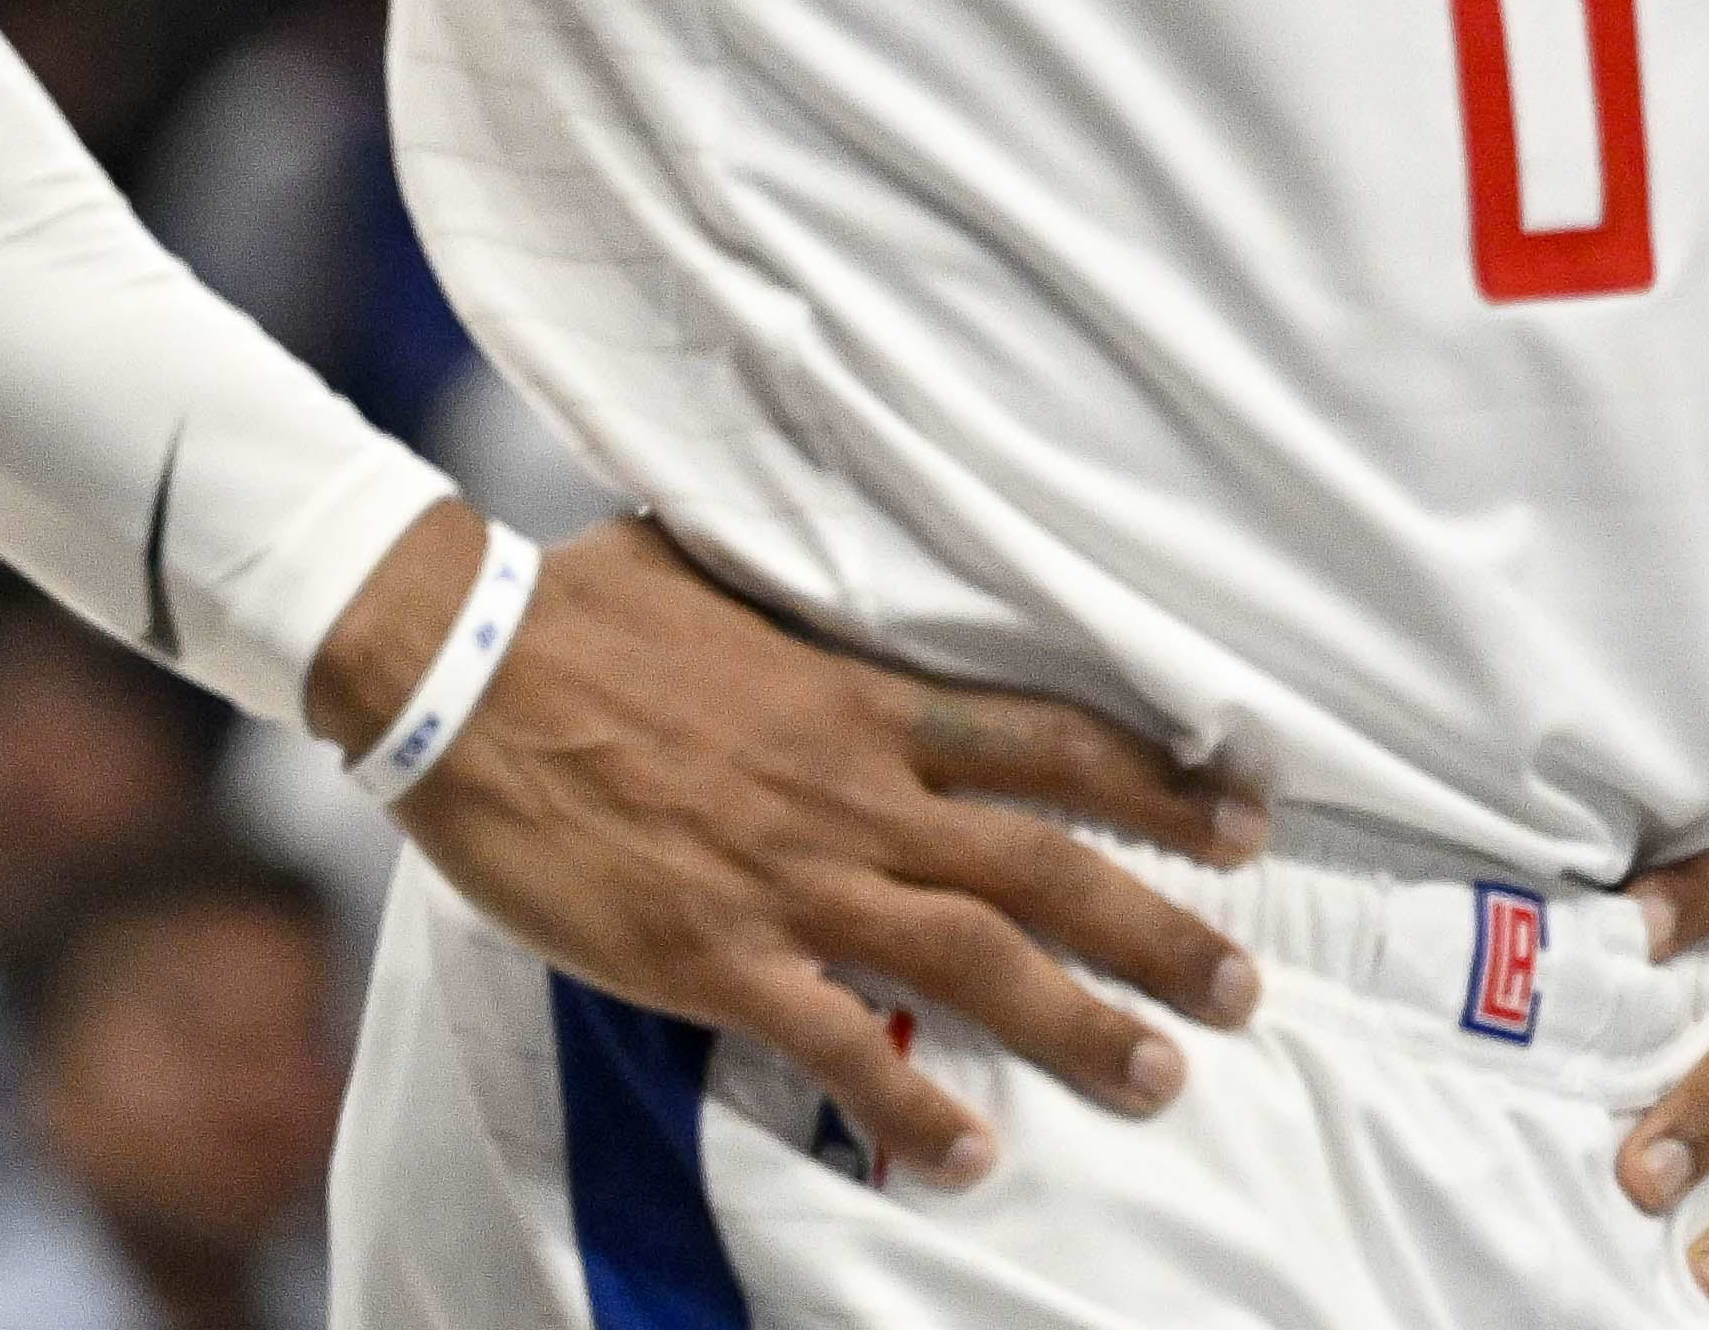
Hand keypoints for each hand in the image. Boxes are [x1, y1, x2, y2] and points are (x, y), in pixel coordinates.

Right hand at [344, 509, 1268, 1191]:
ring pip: (975, 960)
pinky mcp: (716, 953)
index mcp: (865, 697)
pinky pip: (839, 1044)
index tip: (1243, 822)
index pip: (1050, 740)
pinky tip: (974, 1157)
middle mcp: (857, 791)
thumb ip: (802, 594)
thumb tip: (832, 551)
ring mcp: (792, 878)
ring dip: (1081, 1023)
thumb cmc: (579, 608)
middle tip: (1247, 988)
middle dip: (1161, 929)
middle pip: (1047, 865)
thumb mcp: (723, 570)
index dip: (1159, 783)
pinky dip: (914, 1106)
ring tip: (1162, 1078)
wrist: (461, 667)